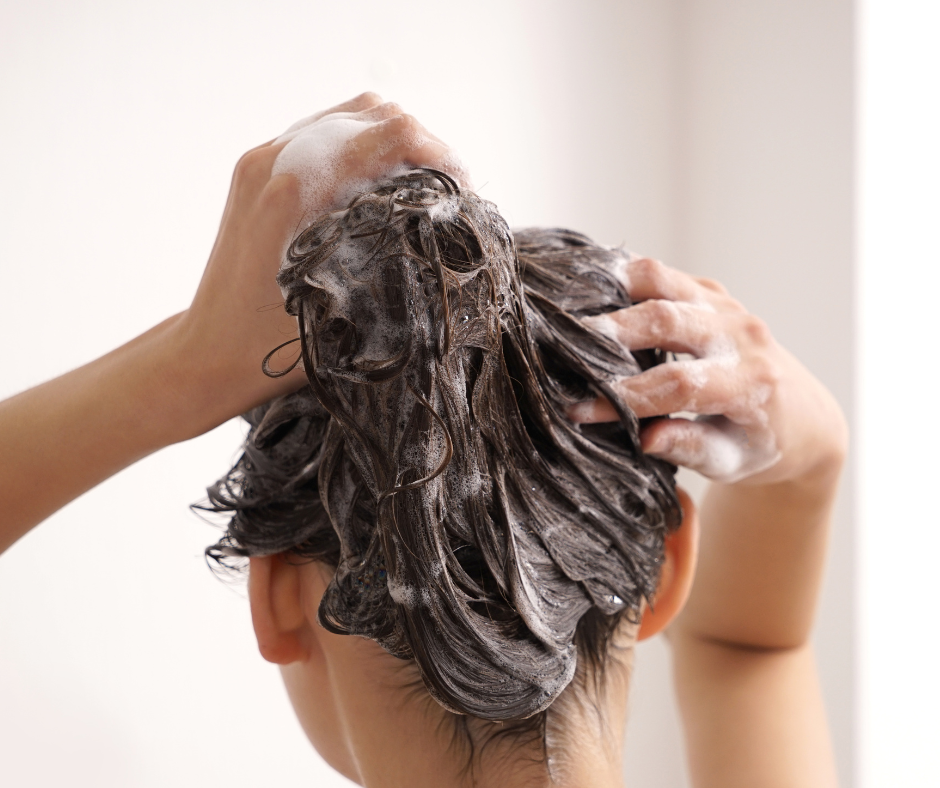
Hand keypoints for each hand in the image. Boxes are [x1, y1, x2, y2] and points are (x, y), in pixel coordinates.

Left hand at [167, 93, 467, 436]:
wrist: (205, 353)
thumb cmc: (267, 349)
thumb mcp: (341, 313)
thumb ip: (392, 269)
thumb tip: (452, 248)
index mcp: (295, 190)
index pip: (390, 134)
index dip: (440, 155)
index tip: (463, 191)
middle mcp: (275, 160)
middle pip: (374, 114)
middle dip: (424, 144)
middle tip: (450, 190)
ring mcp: (262, 160)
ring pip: (350, 115)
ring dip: (396, 142)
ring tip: (423, 185)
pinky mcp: (258, 170)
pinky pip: (325, 133)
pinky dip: (365, 147)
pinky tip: (383, 187)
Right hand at [568, 258, 845, 485]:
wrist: (802, 415)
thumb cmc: (759, 447)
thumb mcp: (730, 462)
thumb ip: (690, 448)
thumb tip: (643, 437)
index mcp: (750, 384)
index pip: (678, 385)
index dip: (625, 396)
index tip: (578, 409)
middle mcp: (741, 335)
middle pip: (667, 320)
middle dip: (611, 334)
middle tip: (562, 346)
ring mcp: (727, 307)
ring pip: (662, 280)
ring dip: (612, 291)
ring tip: (568, 305)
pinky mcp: (711, 293)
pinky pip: (662, 275)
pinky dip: (622, 278)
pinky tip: (586, 290)